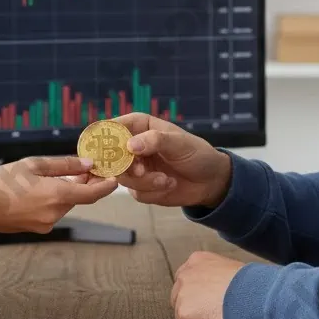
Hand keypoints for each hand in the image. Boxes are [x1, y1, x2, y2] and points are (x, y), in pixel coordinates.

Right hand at [0, 155, 118, 235]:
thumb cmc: (0, 182)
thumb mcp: (33, 165)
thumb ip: (64, 165)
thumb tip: (88, 164)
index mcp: (56, 196)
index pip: (93, 194)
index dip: (107, 185)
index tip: (116, 176)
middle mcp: (55, 214)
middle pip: (79, 198)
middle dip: (85, 183)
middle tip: (87, 166)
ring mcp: (46, 224)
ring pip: (66, 204)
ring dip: (69, 191)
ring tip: (61, 173)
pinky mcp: (37, 228)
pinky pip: (53, 211)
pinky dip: (55, 199)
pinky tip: (44, 187)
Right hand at [111, 113, 232, 207]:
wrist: (210, 181)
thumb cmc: (197, 154)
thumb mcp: (179, 143)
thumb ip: (155, 140)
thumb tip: (130, 145)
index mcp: (140, 126)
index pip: (116, 126)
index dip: (108, 135)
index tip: (109, 147)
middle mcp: (134, 146)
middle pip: (112, 155)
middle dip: (126, 165)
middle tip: (141, 170)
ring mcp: (136, 168)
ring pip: (123, 177)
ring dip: (145, 181)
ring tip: (166, 179)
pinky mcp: (140, 187)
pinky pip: (136, 192)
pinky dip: (153, 191)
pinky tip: (169, 185)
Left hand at [171, 251, 245, 318]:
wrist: (249, 294)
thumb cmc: (246, 282)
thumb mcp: (227, 266)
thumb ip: (212, 273)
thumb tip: (212, 284)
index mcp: (196, 260)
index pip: (186, 276)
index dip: (195, 289)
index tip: (204, 297)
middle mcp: (185, 273)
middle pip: (178, 292)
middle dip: (190, 301)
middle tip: (207, 309)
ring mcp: (182, 292)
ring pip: (180, 307)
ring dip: (193, 313)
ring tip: (213, 314)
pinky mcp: (183, 312)